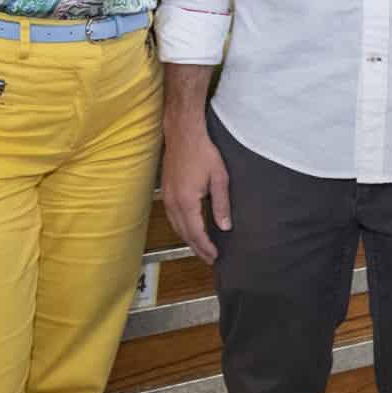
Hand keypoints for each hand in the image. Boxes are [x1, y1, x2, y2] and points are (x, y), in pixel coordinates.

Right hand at [161, 113, 231, 264]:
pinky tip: (190, 230)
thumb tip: (225, 226)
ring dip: (189, 240)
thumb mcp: (219, 178)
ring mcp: (167, 198)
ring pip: (177, 227)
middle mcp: (173, 203)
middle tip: (209, 258)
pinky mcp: (166, 192)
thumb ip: (222, 204)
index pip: (197, 233)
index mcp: (187, 202)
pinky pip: (173, 218)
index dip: (206, 247)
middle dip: (197, 248)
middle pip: (185, 234)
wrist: (183, 134)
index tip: (215, 257)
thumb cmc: (202, 152)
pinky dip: (182, 228)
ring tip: (201, 248)